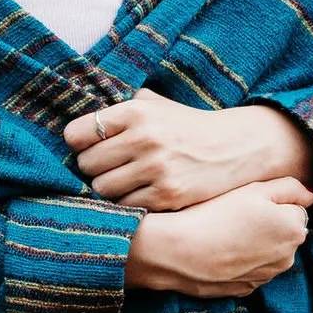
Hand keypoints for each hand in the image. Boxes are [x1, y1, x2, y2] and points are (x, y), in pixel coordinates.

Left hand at [65, 88, 312, 209]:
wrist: (236, 148)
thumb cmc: (187, 126)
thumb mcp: (156, 105)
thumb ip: (120, 109)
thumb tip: (78, 125)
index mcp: (136, 112)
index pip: (77, 134)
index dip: (79, 143)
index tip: (89, 147)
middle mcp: (144, 138)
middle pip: (86, 165)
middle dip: (94, 168)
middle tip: (110, 167)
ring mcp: (156, 169)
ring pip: (103, 190)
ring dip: (109, 189)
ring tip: (126, 181)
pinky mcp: (168, 196)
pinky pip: (126, 207)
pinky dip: (129, 204)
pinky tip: (142, 193)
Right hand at [124, 177, 312, 297]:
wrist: (179, 253)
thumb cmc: (216, 215)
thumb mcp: (255, 189)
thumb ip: (291, 188)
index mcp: (294, 230)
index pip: (296, 210)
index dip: (273, 203)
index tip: (249, 204)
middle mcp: (287, 258)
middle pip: (284, 233)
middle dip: (268, 225)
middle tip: (235, 218)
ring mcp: (267, 277)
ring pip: (268, 253)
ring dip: (255, 244)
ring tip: (225, 235)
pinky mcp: (247, 290)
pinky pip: (251, 270)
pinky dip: (241, 262)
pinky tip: (220, 252)